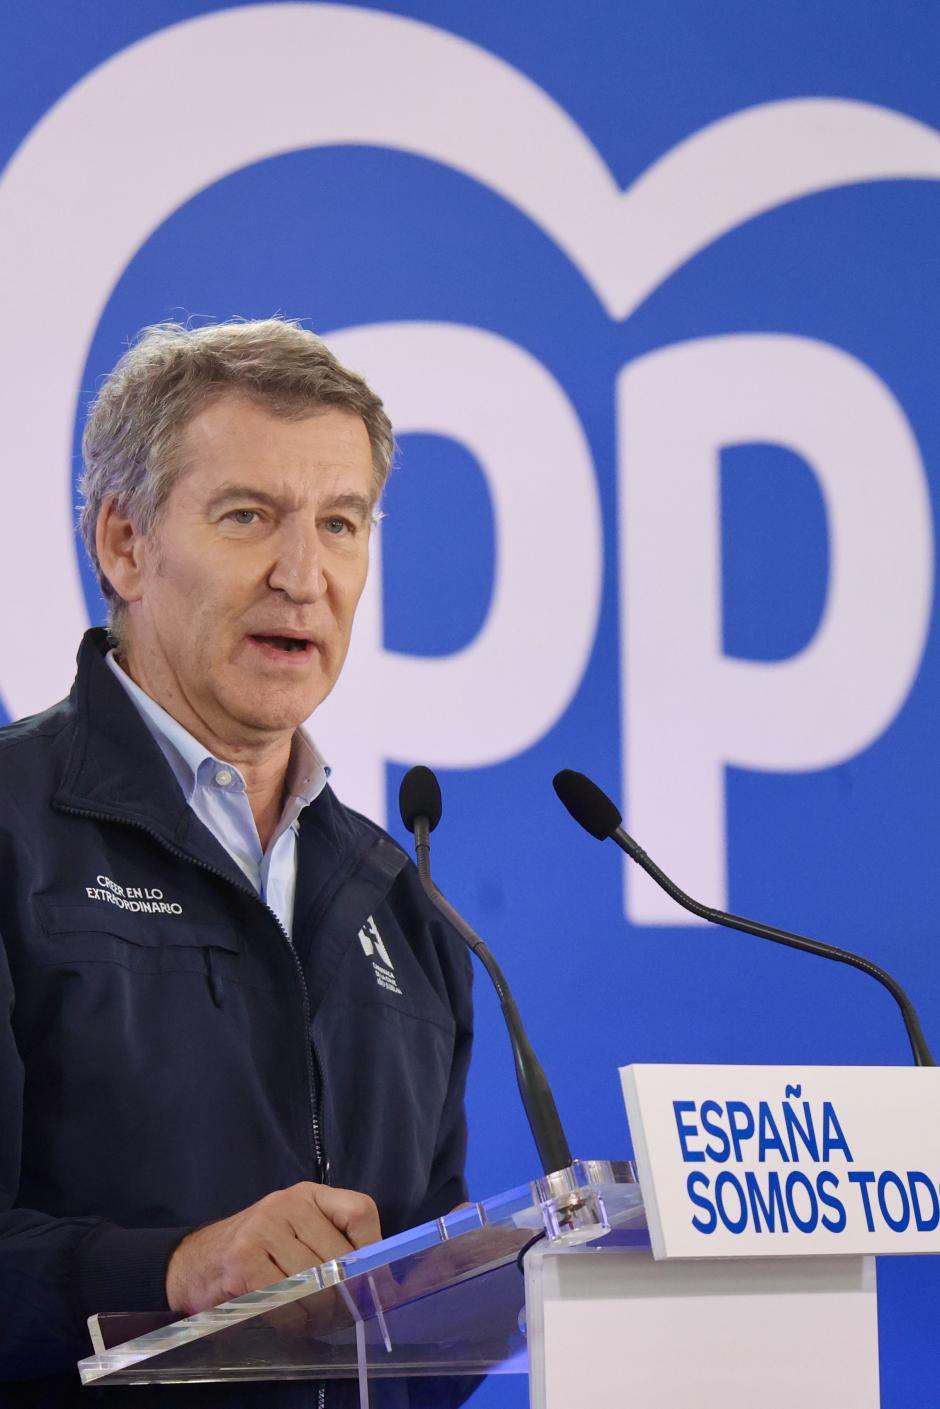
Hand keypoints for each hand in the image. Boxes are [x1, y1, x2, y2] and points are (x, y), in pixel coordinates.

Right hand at [165, 1182, 381, 1314]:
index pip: (360, 1211)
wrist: (193, 1263)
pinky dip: (295, 1323)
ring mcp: (263, 1229)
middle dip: (349, 1297)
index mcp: (308, 1195)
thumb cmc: (257, 1252)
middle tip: (345, 1318)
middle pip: (341, 1256)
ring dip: (321, 1315)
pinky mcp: (243, 1261)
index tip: (378, 1284)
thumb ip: (338, 1250)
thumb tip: (389, 1290)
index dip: (375, 1252)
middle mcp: (288, 1204)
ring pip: (316, 1283)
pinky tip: (290, 1323)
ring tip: (316, 1322)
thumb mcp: (298, 1236)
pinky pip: (287, 1303)